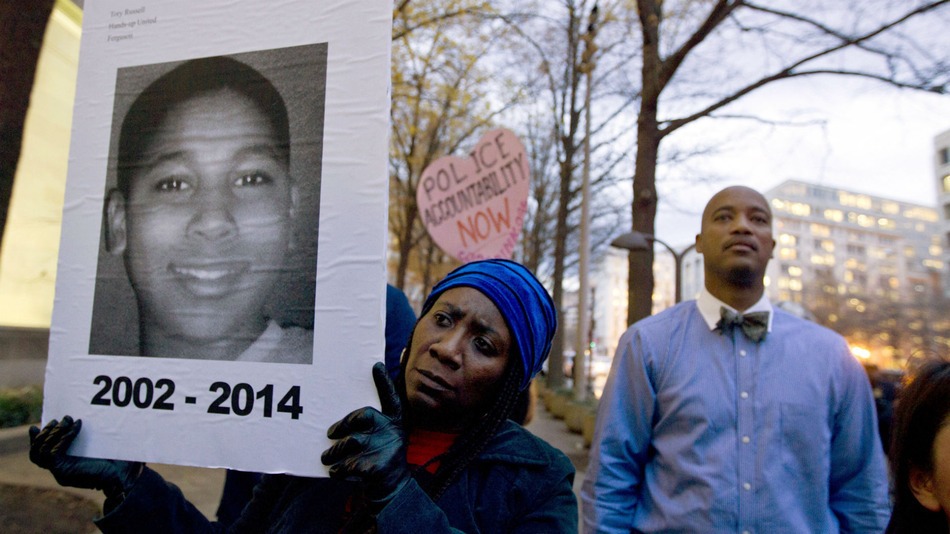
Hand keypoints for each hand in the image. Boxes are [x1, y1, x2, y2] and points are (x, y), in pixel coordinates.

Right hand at [29, 416, 141, 497]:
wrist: (125, 476)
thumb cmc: (118, 462)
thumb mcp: (100, 448)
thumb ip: (90, 439)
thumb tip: (84, 419)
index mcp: (66, 466)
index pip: (40, 455)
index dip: (37, 440)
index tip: (39, 425)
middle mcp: (59, 471)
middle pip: (37, 453)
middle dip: (45, 434)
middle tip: (58, 420)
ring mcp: (60, 473)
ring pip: (42, 452)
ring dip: (53, 433)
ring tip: (67, 420)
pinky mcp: (63, 472)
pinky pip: (54, 453)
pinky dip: (63, 437)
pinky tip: (77, 426)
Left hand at [322, 362, 409, 505]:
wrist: (393, 489)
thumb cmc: (381, 458)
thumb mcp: (384, 438)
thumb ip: (372, 425)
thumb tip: (343, 418)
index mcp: (395, 423)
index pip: (392, 398)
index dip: (384, 382)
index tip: (376, 365)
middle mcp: (393, 432)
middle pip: (363, 416)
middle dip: (342, 424)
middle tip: (330, 433)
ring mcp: (386, 450)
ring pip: (349, 443)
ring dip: (333, 452)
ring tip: (326, 457)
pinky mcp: (376, 468)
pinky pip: (347, 464)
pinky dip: (337, 470)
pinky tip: (335, 473)